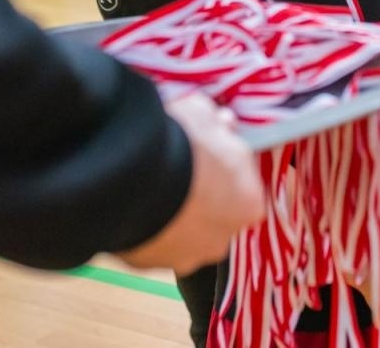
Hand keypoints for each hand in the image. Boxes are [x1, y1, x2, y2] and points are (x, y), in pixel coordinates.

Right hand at [117, 93, 264, 274]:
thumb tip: (223, 124)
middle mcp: (222, 239)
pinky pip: (149, 244)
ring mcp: (184, 257)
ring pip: (181, 236)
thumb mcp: (204, 115)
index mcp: (249, 203)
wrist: (133, 175)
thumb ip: (219, 124)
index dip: (224, 174)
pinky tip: (131, 204)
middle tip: (176, 173)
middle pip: (214, 219)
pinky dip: (144, 229)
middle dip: (198, 200)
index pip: (245, 192)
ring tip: (149, 188)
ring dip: (170, 218)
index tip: (205, 158)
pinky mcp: (149, 265)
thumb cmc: (181, 143)